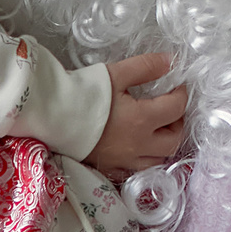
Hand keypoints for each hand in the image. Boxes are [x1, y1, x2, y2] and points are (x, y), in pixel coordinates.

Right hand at [87, 53, 187, 182]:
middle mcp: (138, 145)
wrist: (49, 117)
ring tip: (157, 127)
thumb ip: (146, 67)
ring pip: (159, 159)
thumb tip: (172, 62)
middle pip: (174, 139)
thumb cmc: (82, 93)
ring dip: (164, 143)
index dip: (181, 93)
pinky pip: (138, 169)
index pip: (177, 108)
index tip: (175, 84)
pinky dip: (146, 158)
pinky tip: (139, 145)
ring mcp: (125, 161)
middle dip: (178, 122)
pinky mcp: (110, 168)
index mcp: (143, 120)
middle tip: (169, 107)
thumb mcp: (115, 73)